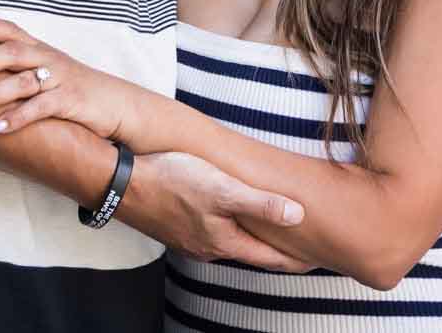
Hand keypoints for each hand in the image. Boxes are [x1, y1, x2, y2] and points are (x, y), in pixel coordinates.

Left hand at [0, 13, 137, 143]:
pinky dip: (15, 119)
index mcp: (39, 49)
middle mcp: (47, 59)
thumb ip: (17, 69)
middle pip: (10, 53)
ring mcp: (59, 79)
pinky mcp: (69, 101)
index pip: (10, 30)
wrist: (116, 104)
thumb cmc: (73, 88)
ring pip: (20, 83)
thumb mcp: (46, 72)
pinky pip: (38, 109)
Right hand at [117, 151, 314, 272]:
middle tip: (302, 245)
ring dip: (252, 238)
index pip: (271, 259)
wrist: (122, 182)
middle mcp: (209, 248)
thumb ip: (261, 204)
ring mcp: (190, 240)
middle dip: (277, 251)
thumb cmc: (173, 181)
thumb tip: (298, 216)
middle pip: (252, 253)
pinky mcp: (176, 227)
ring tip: (270, 229)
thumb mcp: (224, 189)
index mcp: (225, 243)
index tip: (319, 259)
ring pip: (231, 243)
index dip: (297, 259)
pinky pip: (213, 232)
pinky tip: (230, 214)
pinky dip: (231, 228)